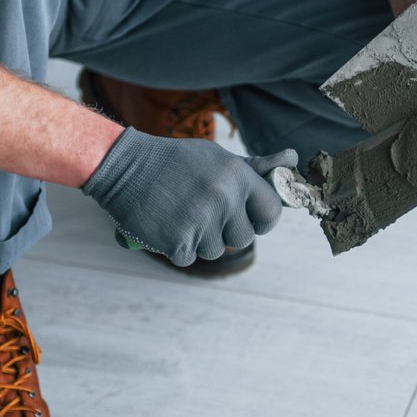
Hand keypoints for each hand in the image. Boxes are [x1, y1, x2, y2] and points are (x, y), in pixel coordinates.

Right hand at [81, 128, 294, 265]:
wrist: (124, 167)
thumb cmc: (176, 162)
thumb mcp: (216, 158)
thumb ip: (255, 167)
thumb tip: (292, 160)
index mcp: (236, 176)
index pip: (270, 212)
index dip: (262, 220)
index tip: (250, 219)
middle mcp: (222, 199)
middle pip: (244, 238)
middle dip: (228, 232)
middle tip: (206, 215)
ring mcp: (199, 222)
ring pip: (216, 250)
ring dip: (201, 240)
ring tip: (182, 215)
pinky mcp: (176, 241)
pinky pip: (189, 258)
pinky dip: (178, 248)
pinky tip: (167, 226)